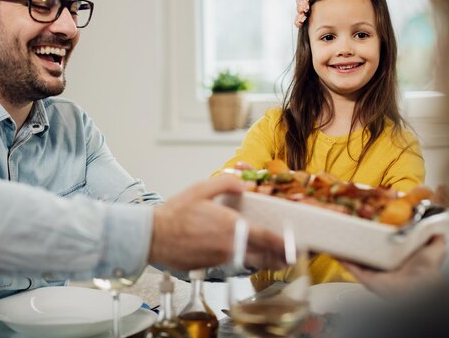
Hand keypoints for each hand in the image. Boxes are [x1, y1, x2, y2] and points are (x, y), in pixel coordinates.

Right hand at [149, 175, 285, 270]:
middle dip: (280, 257)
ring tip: (276, 259)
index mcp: (231, 227)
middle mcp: (230, 246)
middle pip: (264, 256)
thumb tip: (244, 182)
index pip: (266, 238)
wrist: (152, 237)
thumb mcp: (200, 190)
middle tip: (291, 256)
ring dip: (265, 262)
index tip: (295, 246)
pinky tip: (245, 256)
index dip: (284, 244)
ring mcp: (221, 259)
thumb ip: (226, 184)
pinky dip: (244, 261)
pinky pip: (234, 264)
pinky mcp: (211, 266)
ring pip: (250, 263)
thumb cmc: (174, 214)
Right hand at [342, 235, 446, 298]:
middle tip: (351, 225)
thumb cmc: (428, 273)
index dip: (377, 234)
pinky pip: (351, 268)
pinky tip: (334, 249)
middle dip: (358, 240)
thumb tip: (437, 228)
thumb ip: (435, 238)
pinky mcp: (367, 279)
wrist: (421, 289)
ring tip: (338, 235)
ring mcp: (375, 272)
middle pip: (368, 251)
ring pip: (357, 259)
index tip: (369, 221)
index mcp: (401, 258)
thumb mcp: (435, 250)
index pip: (386, 245)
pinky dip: (341, 259)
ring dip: (346, 248)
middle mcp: (387, 265)